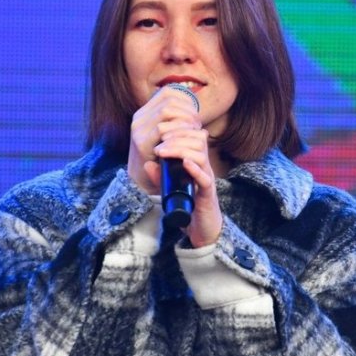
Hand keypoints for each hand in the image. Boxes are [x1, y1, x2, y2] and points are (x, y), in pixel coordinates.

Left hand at [127, 87, 221, 246]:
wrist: (202, 227)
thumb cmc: (189, 204)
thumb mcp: (170, 187)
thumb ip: (160, 176)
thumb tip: (147, 164)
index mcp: (196, 160)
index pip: (192, 134)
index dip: (178, 128)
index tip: (160, 131)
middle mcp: (204, 166)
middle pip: (197, 140)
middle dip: (176, 136)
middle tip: (158, 143)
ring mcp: (207, 178)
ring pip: (201, 155)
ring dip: (180, 149)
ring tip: (163, 152)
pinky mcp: (208, 193)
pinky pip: (205, 178)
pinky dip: (194, 169)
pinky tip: (184, 163)